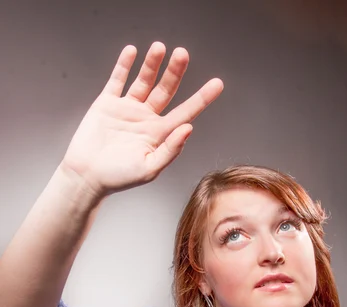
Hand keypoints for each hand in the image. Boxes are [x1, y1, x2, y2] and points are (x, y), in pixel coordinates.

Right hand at [61, 42, 223, 196]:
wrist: (86, 175)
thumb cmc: (118, 178)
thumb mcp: (149, 169)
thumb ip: (170, 150)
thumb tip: (188, 128)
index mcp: (159, 134)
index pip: (185, 111)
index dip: (202, 98)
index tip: (218, 83)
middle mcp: (146, 119)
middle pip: (166, 90)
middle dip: (175, 72)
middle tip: (182, 54)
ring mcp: (127, 109)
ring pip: (144, 81)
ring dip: (152, 64)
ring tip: (159, 47)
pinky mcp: (107, 104)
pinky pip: (118, 80)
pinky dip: (124, 65)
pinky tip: (132, 52)